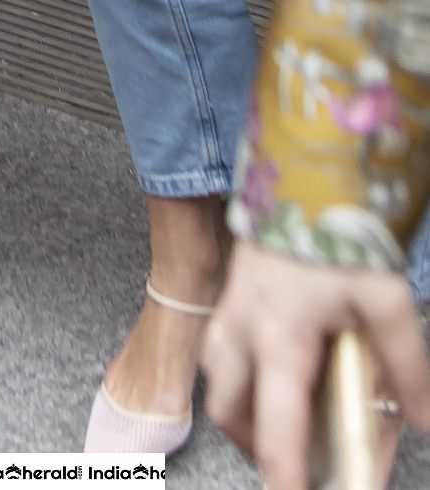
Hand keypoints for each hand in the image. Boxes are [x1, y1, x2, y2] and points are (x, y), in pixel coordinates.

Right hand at [204, 241, 429, 489]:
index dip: (286, 478)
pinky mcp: (231, 289)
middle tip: (292, 463)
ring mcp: (230, 307)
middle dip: (254, 447)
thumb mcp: (385, 299)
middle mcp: (242, 329)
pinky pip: (220, 347)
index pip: (275, 430)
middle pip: (229, 411)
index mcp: (280, 340)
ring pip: (217, 378)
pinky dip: (239, 373)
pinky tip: (272, 367)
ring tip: (283, 421)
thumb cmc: (338, 231)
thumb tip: (423, 420)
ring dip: (242, 409)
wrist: (303, 168)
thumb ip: (406, 365)